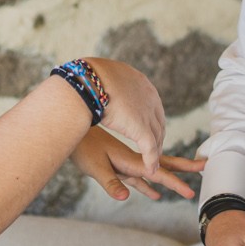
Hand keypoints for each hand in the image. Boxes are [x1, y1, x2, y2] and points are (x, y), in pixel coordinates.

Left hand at [73, 127, 203, 201]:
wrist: (71, 121)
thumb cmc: (80, 146)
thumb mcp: (95, 167)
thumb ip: (110, 183)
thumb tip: (124, 197)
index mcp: (131, 160)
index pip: (159, 172)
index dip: (174, 183)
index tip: (191, 191)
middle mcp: (133, 157)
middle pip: (164, 163)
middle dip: (183, 169)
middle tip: (203, 168)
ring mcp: (127, 157)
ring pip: (154, 166)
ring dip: (169, 173)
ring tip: (184, 182)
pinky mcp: (118, 158)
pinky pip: (141, 169)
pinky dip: (150, 179)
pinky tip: (153, 189)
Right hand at [81, 59, 165, 177]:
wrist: (87, 79)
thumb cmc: (86, 77)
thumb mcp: (101, 76)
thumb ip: (107, 82)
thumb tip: (97, 82)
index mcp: (141, 83)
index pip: (153, 106)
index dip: (151, 120)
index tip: (148, 131)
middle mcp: (149, 98)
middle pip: (158, 122)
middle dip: (156, 137)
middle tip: (153, 151)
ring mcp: (146, 113)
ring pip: (156, 136)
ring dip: (154, 151)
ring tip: (152, 164)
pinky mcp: (141, 128)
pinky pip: (149, 148)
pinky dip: (151, 160)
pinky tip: (150, 170)